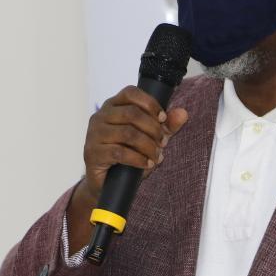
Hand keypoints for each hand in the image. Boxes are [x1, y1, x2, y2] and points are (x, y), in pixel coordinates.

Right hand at [75, 85, 189, 205]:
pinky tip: (147, 164)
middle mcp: (100, 116)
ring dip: (148, 146)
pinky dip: (138, 159)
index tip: (163, 118)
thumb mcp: (150, 139)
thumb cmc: (127, 156)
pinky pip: (119, 152)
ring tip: (157, 156)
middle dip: (153, 129)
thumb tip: (183, 113)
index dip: (150, 103)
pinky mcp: (92, 153)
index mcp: (112, 106)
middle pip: (132, 113)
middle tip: (163, 143)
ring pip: (127, 133)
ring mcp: (94, 134)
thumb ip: (166, 125)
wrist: (106, 183)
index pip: (130, 93)